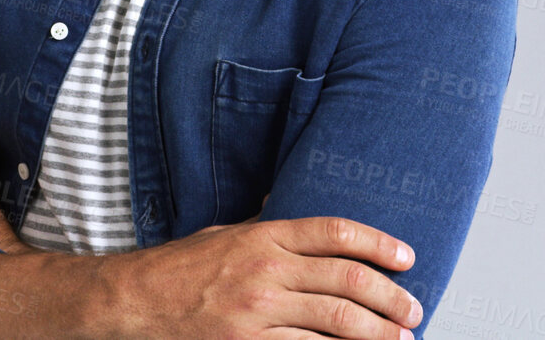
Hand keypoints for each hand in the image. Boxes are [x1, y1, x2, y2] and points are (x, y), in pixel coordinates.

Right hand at [101, 215, 421, 339]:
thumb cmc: (177, 269)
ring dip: (378, 333)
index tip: (406, 258)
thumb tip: (302, 217)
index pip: (335, 233)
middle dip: (390, 298)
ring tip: (401, 338)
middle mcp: (265, 271)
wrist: (131, 303)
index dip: (378, 244)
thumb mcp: (224, 233)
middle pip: (347, 281)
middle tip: (413, 309)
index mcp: (263, 237)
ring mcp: (257, 312)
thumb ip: (266, 227)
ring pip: (336, 322)